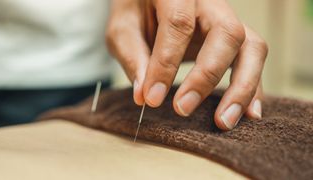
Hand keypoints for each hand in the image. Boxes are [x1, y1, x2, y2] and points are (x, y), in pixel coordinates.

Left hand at [106, 0, 267, 129]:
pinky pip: (254, 59)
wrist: (152, 1)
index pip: (178, 24)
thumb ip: (132, 57)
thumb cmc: (137, 12)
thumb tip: (144, 95)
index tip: (152, 98)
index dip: (166, 64)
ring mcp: (227, 19)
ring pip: (252, 47)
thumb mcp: (123, 29)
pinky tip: (248, 113)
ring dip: (242, 87)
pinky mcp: (235, 38)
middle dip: (206, 76)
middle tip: (183, 108)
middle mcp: (209, 1)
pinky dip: (253, 87)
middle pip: (226, 33)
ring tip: (224, 121)